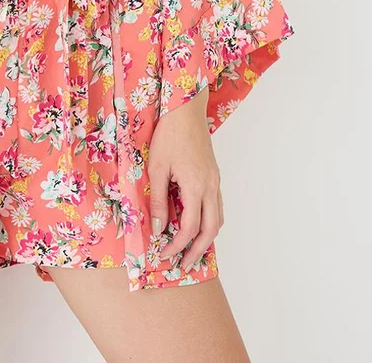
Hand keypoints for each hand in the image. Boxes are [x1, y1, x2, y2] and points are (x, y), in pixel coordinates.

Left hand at [148, 88, 223, 271]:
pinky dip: (209, 222)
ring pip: (218, 219)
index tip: (164, 255)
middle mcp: (211, 186)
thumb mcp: (157, 167)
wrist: (186, 107)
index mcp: (196, 186)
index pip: (190, 227)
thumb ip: (158, 200)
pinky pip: (216, 206)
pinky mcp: (214, 175)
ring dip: (206, 238)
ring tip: (191, 251)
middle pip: (211, 230)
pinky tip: (196, 225)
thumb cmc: (169, 134)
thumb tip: (158, 228)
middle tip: (184, 266)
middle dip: (197, 251)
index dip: (177, 245)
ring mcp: (215, 181)